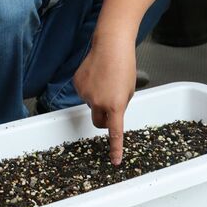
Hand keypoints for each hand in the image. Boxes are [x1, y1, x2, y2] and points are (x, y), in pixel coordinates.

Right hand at [74, 41, 135, 165]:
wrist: (110, 46)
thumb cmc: (124, 65)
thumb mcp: (129, 91)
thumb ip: (120, 106)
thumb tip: (110, 113)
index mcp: (116, 106)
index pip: (115, 133)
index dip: (115, 148)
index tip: (115, 160)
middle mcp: (99, 102)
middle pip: (98, 122)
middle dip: (103, 119)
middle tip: (109, 106)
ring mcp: (86, 94)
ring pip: (91, 104)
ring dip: (97, 97)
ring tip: (105, 79)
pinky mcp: (77, 84)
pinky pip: (84, 93)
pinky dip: (89, 87)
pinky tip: (95, 75)